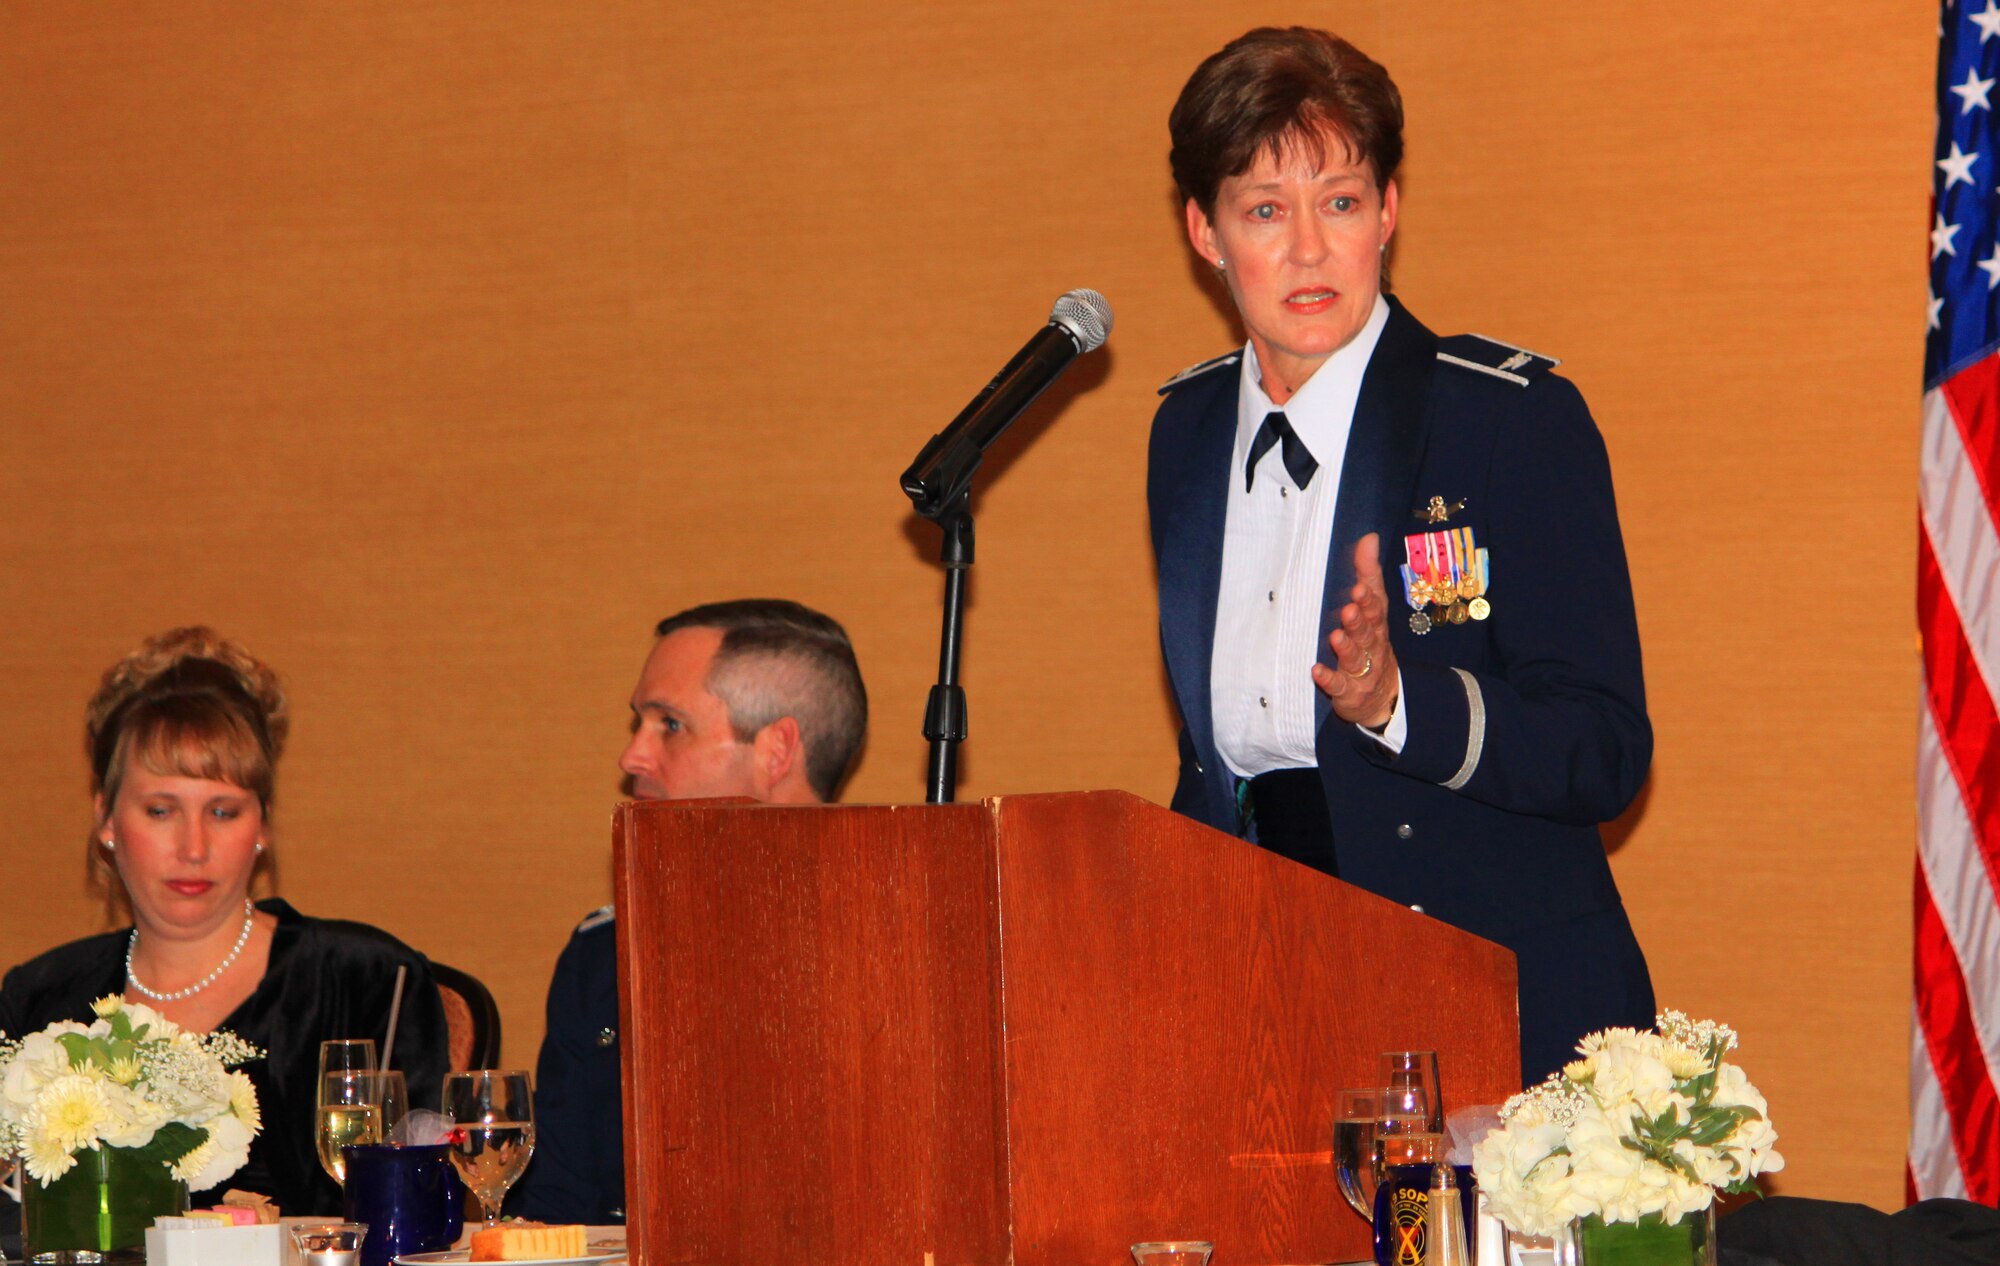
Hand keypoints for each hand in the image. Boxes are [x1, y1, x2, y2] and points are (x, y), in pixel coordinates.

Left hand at [1312, 532, 1399, 728]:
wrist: (1381, 697)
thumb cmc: (1371, 644)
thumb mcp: (1372, 610)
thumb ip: (1367, 575)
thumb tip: (1368, 538)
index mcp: (1376, 624)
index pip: (1376, 608)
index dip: (1369, 599)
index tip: (1359, 587)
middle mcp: (1373, 646)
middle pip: (1368, 632)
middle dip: (1359, 621)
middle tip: (1349, 609)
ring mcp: (1363, 671)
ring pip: (1356, 658)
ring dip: (1347, 647)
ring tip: (1336, 636)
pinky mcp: (1349, 692)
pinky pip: (1339, 685)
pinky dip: (1329, 678)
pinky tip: (1316, 671)